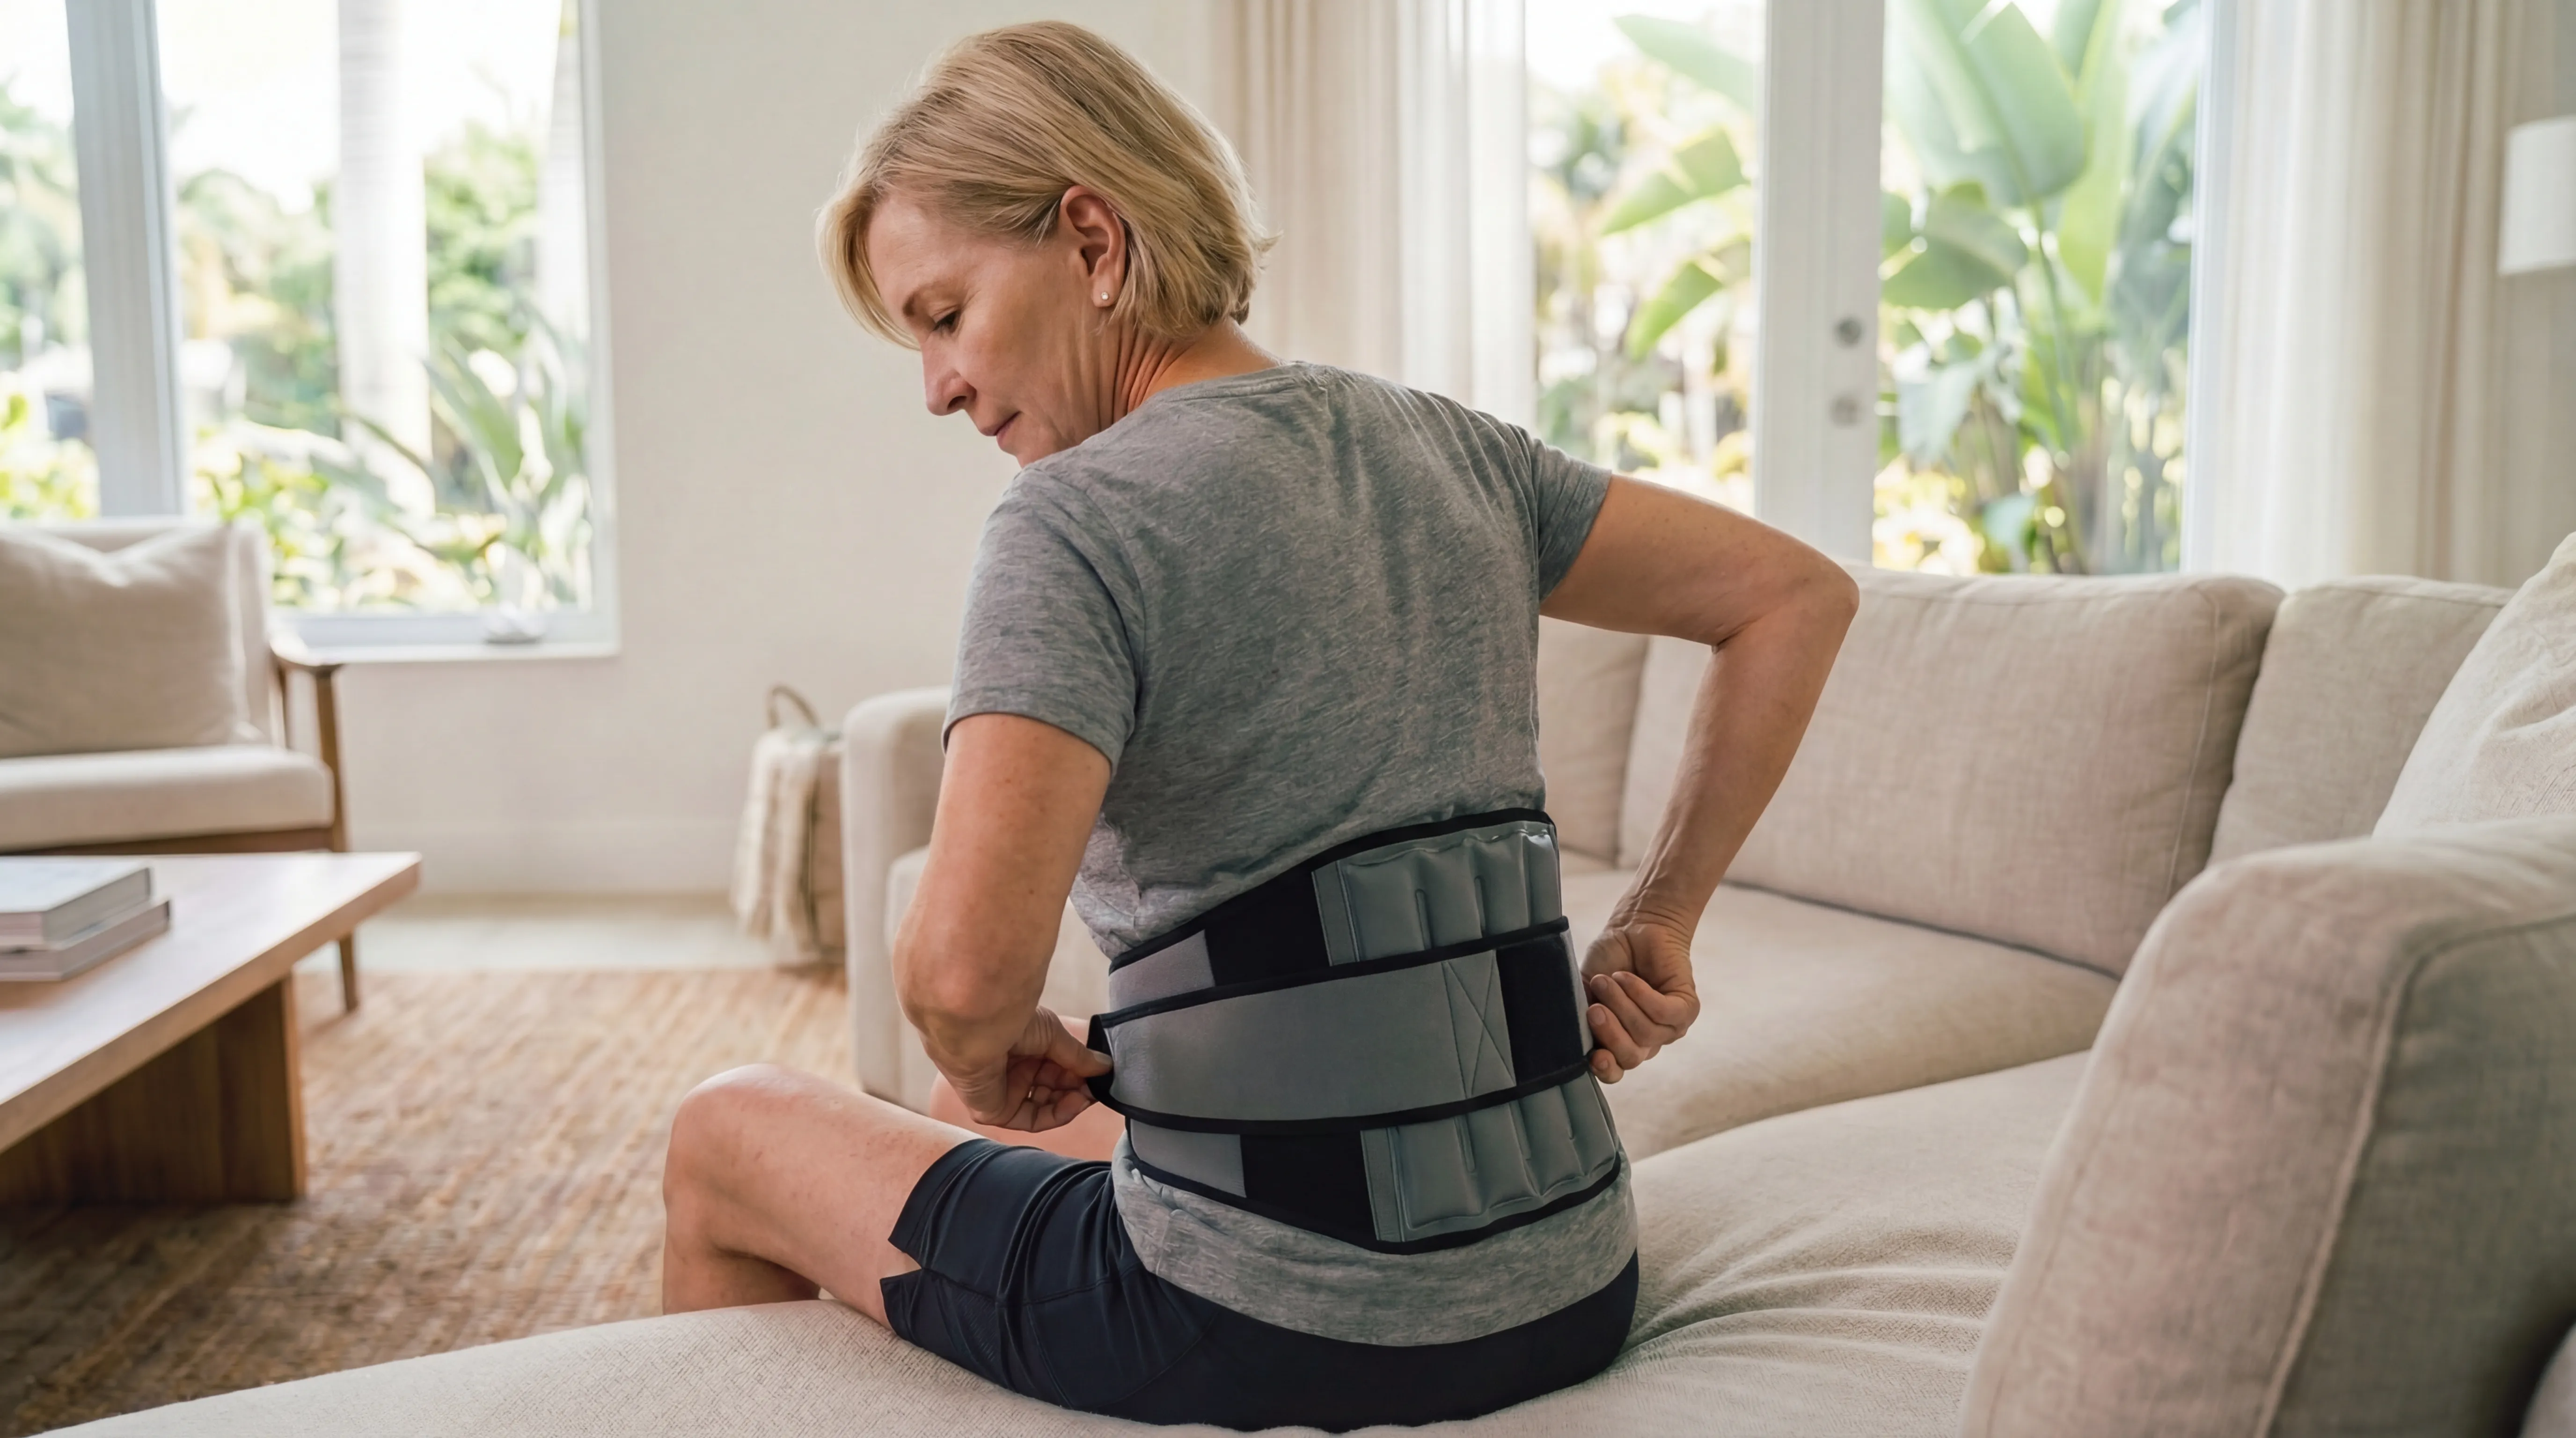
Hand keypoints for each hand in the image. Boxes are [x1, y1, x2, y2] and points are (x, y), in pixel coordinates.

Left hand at [946, 1008, 1112, 1131]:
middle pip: (1052, 1087)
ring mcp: (1004, 1091)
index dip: (1080, 1073)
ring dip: (1069, 1102)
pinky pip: (1031, 1119)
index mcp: (1024, 1047)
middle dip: (1077, 1088)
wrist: (978, 1033)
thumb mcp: (1055, 1036)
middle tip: (1097, 1088)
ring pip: (1044, 1105)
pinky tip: (1073, 1104)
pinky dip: (1055, 1115)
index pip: (1056, 1067)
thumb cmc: (1012, 1023)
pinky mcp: (996, 1110)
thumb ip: (1078, 1057)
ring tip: (1086, 1096)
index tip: (1101, 1075)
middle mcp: (1014, 1069)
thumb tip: (1105, 1067)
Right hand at [1579, 919, 1699, 1082]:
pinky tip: (1627, 977)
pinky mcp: (1686, 1008)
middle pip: (1631, 1057)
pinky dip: (1640, 994)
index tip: (1593, 1056)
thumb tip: (1569, 1035)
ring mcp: (1669, 1027)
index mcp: (1620, 1041)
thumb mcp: (1586, 990)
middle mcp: (1646, 1041)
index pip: (1615, 1070)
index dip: (1605, 1069)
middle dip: (1610, 1034)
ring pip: (1646, 1033)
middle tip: (1594, 1008)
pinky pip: (1663, 1013)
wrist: (1632, 927)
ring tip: (1608, 979)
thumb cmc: (1608, 959)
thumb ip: (1579, 1014)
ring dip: (1621, 1004)